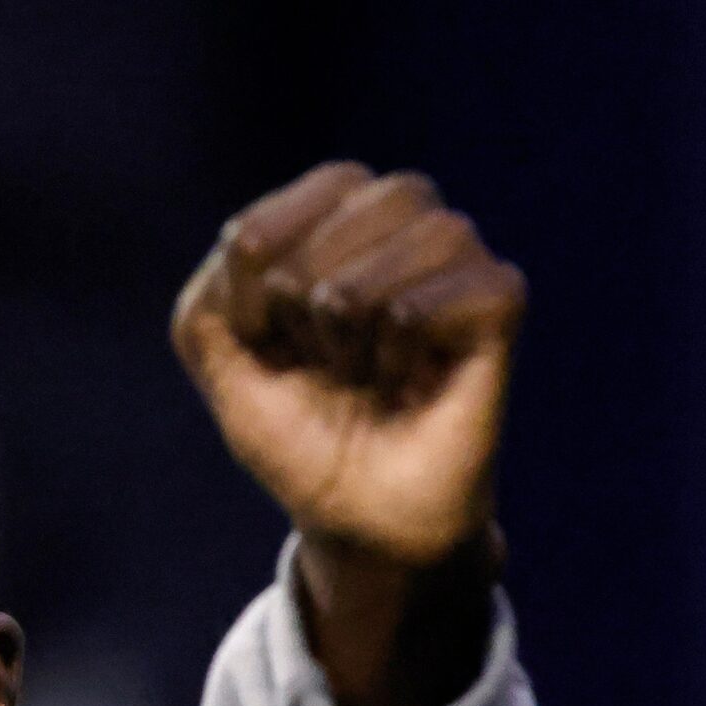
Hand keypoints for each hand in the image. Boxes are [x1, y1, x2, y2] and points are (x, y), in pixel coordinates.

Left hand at [172, 161, 525, 566]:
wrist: (352, 517)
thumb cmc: (294, 431)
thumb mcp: (218, 359)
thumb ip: (207, 289)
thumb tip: (248, 241)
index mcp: (338, 217)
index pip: (305, 191)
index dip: (263, 268)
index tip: (265, 339)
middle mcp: (406, 223)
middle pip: (358, 189)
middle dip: (304, 289)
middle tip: (320, 359)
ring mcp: (459, 262)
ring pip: (416, 231)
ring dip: (356, 320)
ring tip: (362, 372)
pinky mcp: (499, 305)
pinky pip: (442, 294)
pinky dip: (401, 347)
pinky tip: (406, 385)